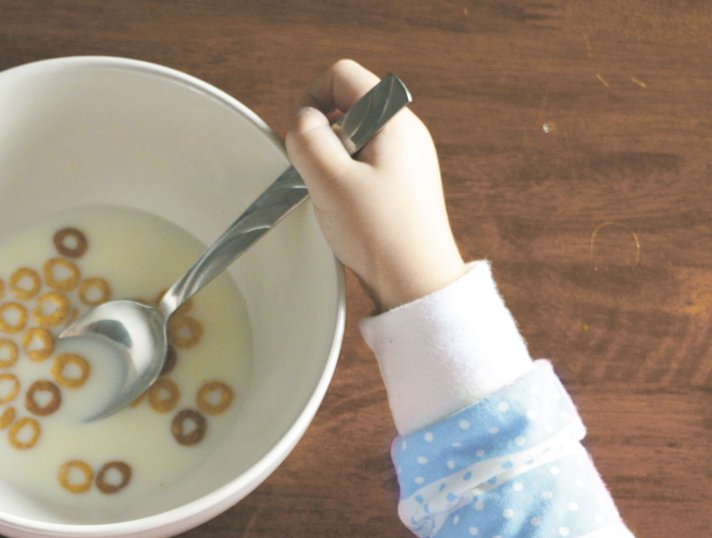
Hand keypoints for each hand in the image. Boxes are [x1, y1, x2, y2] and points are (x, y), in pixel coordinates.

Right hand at [285, 60, 465, 311]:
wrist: (416, 282)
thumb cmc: (381, 235)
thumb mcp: (331, 182)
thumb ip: (308, 141)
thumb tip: (301, 122)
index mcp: (393, 119)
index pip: (342, 76)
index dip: (311, 99)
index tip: (300, 138)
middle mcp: (405, 132)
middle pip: (346, 107)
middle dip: (321, 138)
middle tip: (319, 177)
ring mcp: (406, 159)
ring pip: (352, 140)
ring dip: (331, 165)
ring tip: (336, 200)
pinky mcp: (401, 185)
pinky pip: (362, 167)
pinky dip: (345, 183)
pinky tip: (348, 213)